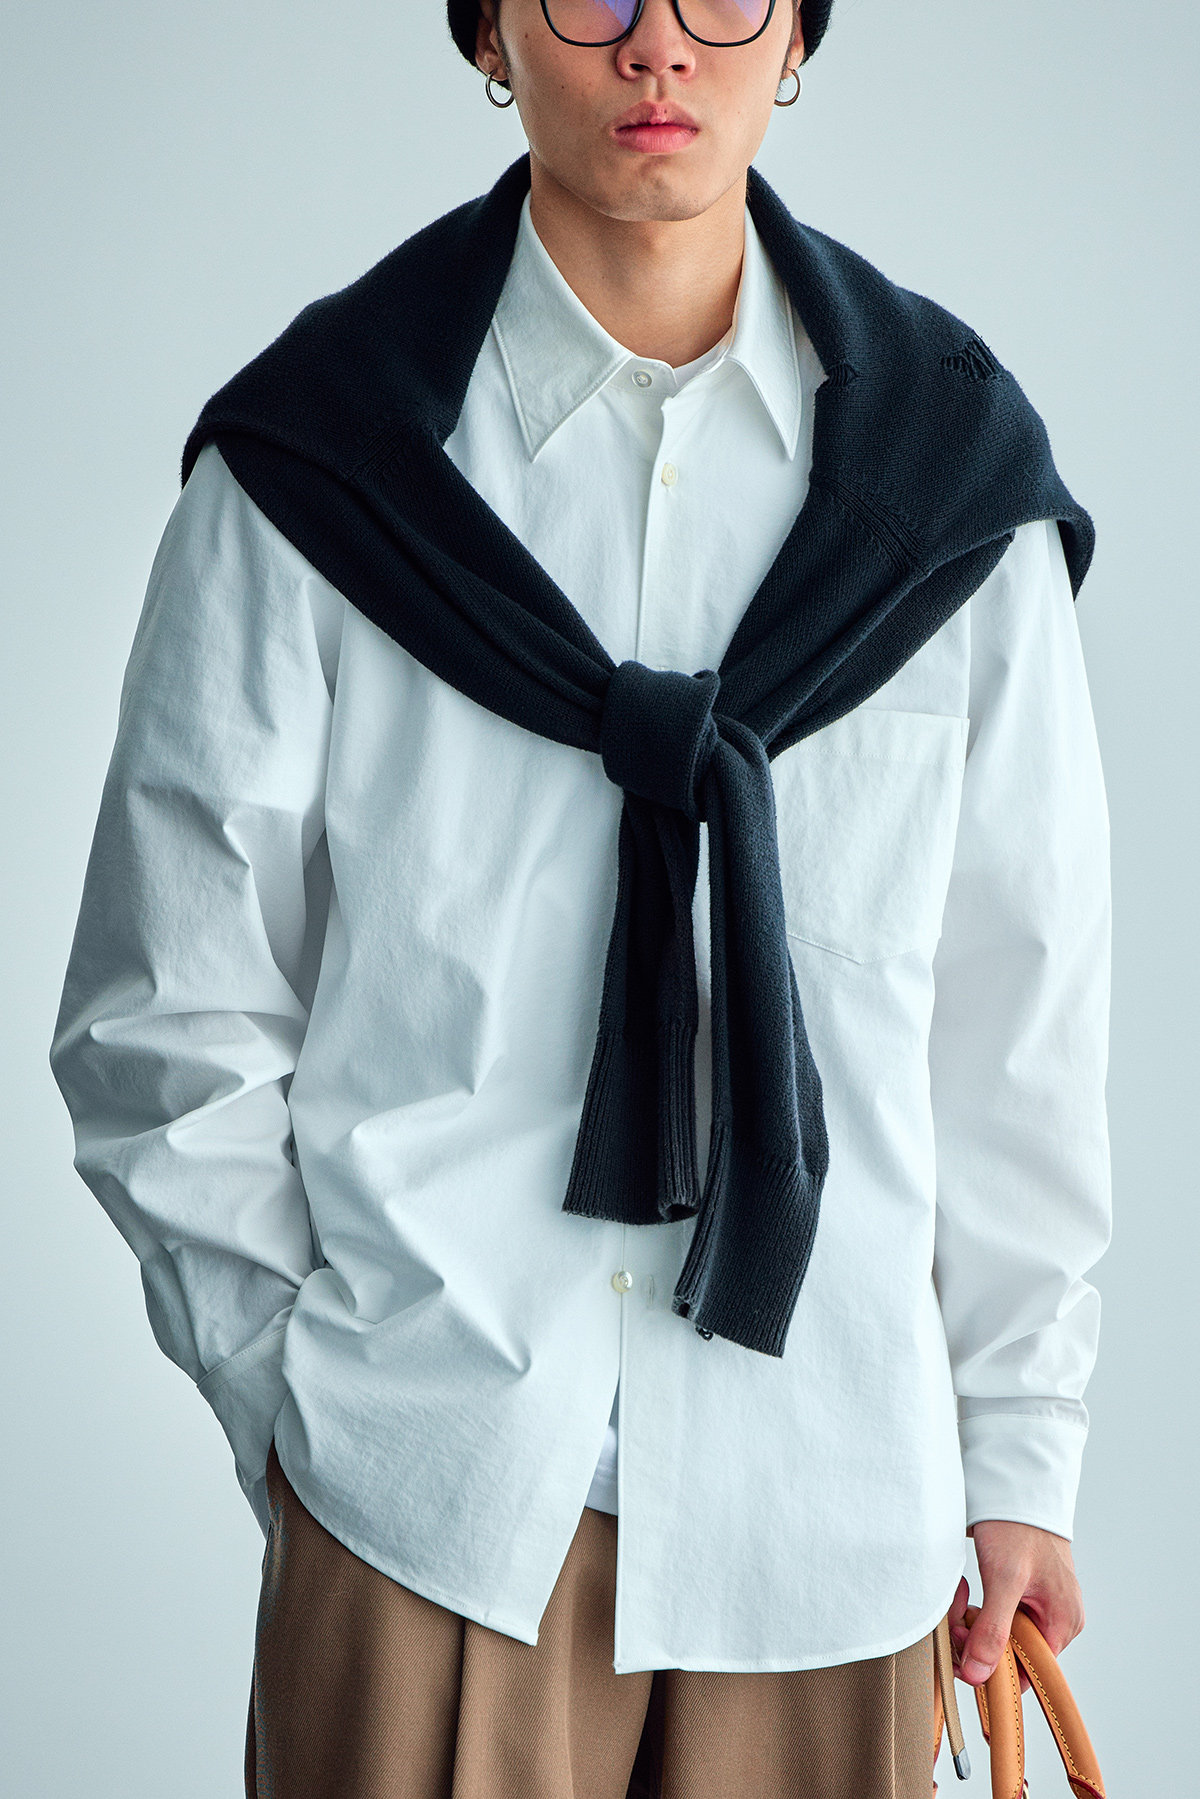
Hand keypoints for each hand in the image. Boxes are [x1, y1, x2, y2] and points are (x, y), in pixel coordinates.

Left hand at [948, 1519, 1083, 1694]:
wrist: (1014, 1485)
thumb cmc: (1018, 1526)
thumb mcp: (1003, 1578)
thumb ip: (993, 1630)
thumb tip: (978, 1676)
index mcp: (1063, 1623)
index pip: (1027, 1673)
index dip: (991, 1670)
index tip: (961, 1654)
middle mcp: (1057, 1619)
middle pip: (1011, 1654)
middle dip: (976, 1639)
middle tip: (953, 1617)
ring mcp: (1041, 1606)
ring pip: (999, 1634)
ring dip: (971, 1621)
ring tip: (960, 1594)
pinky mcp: (1023, 1593)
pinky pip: (997, 1615)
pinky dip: (976, 1607)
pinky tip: (965, 1589)